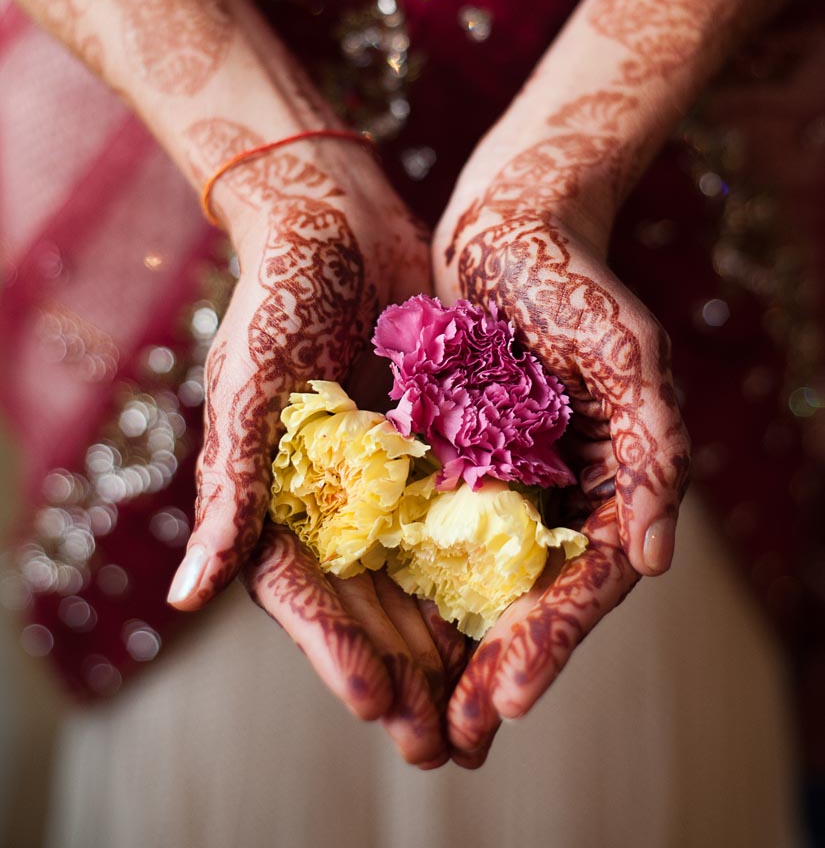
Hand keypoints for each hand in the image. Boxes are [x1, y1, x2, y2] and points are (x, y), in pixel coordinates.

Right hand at [167, 121, 466, 765]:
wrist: (336, 218)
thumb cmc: (277, 294)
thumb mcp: (250, 389)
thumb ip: (230, 491)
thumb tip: (186, 599)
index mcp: (277, 495)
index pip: (306, 594)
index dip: (340, 653)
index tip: (382, 706)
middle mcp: (333, 496)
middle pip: (368, 602)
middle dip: (405, 671)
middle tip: (448, 741)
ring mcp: (386, 470)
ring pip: (420, 570)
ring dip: (449, 635)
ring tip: (489, 696)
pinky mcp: (433, 438)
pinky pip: (461, 509)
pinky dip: (484, 557)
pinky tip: (521, 599)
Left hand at [433, 129, 689, 765]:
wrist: (508, 220)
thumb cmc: (575, 277)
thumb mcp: (628, 351)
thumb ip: (653, 446)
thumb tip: (657, 560)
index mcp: (614, 477)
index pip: (591, 580)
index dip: (554, 642)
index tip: (509, 696)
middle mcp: (561, 489)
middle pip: (533, 596)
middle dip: (497, 664)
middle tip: (455, 733)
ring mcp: (507, 475)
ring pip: (480, 577)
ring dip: (451, 644)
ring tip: (411, 709)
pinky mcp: (455, 453)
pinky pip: (434, 526)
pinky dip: (412, 575)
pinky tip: (376, 620)